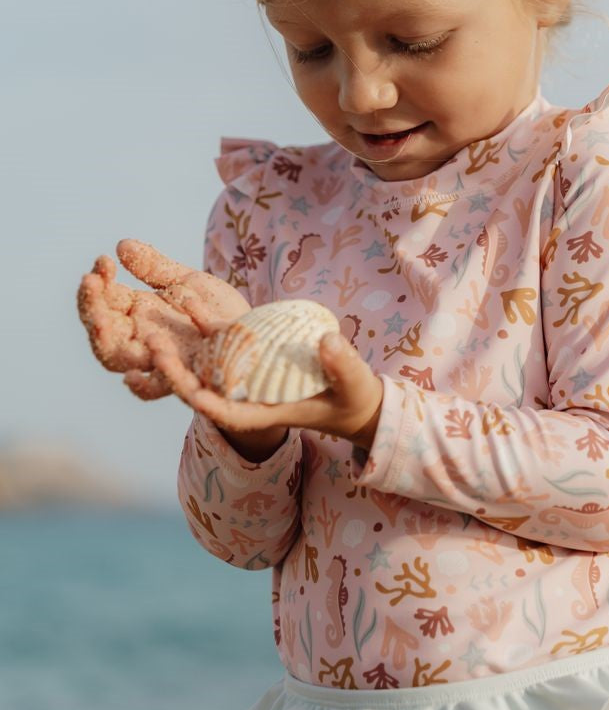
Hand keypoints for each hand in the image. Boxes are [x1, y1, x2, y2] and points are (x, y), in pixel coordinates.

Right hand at [77, 239, 250, 399]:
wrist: (257, 331)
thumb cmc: (217, 309)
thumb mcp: (187, 281)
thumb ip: (155, 267)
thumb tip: (121, 245)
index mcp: (137, 312)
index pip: (104, 300)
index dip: (96, 283)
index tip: (102, 261)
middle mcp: (141, 337)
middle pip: (102, 330)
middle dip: (91, 308)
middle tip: (91, 283)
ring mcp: (160, 358)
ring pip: (119, 359)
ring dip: (105, 340)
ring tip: (102, 320)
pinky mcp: (183, 376)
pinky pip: (155, 390)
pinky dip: (141, 386)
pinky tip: (130, 378)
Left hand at [148, 326, 383, 449]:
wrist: (350, 390)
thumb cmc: (354, 396)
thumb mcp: (353, 384)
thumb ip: (342, 365)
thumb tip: (327, 341)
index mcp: (265, 414)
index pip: (230, 415)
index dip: (210, 405)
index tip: (191, 394)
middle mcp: (245, 396)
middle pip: (203, 388)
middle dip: (176, 372)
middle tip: (153, 349)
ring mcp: (242, 374)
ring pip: (202, 361)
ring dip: (177, 345)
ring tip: (153, 324)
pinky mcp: (247, 352)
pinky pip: (219, 335)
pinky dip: (201, 319)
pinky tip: (185, 294)